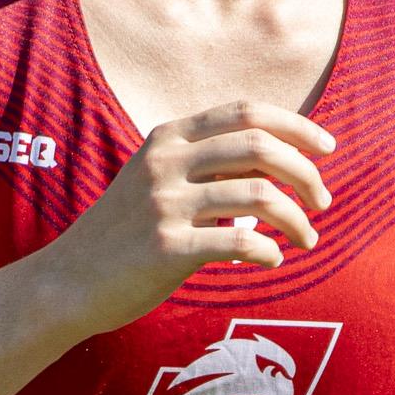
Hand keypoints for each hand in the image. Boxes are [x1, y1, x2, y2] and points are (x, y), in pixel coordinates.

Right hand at [38, 100, 335, 335]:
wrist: (66, 282)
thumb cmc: (123, 235)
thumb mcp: (155, 180)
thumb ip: (204, 164)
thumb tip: (276, 160)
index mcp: (167, 137)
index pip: (246, 111)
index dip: (296, 125)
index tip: (328, 148)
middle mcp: (166, 162)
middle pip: (260, 146)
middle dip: (306, 173)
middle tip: (324, 202)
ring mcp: (164, 204)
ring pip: (260, 195)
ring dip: (297, 219)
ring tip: (307, 239)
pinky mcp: (166, 248)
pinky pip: (240, 241)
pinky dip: (269, 250)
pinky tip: (273, 259)